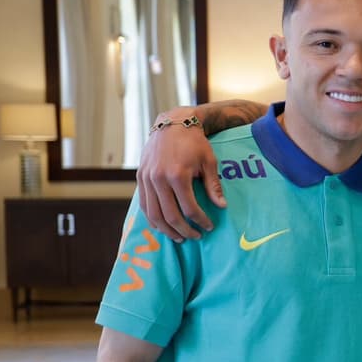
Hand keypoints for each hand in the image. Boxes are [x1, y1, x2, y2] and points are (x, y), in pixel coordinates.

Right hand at [137, 108, 223, 241]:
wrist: (172, 124)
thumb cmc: (194, 143)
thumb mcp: (209, 161)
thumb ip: (213, 186)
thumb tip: (222, 207)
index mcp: (177, 174)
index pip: (189, 208)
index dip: (200, 221)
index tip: (209, 226)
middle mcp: (158, 178)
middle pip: (170, 216)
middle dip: (184, 230)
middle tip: (196, 237)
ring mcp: (146, 178)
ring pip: (153, 214)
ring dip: (166, 230)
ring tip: (179, 237)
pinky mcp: (140, 177)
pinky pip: (144, 205)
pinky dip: (152, 219)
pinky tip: (163, 226)